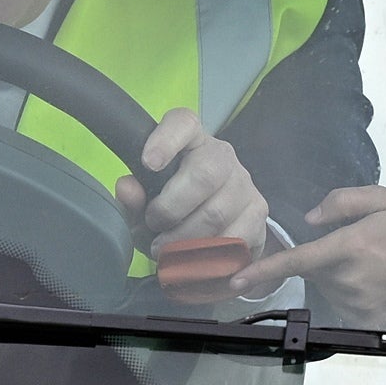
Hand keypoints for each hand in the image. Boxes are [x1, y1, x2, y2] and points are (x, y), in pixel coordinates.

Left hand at [117, 108, 269, 253]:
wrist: (217, 226)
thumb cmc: (173, 208)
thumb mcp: (147, 204)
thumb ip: (133, 197)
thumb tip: (127, 189)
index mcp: (190, 141)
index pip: (182, 123)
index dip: (165, 140)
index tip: (149, 163)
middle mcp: (222, 155)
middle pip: (203, 175)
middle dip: (171, 209)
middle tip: (154, 227)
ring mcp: (244, 184)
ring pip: (216, 213)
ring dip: (185, 240)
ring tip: (168, 251)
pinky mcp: (258, 213)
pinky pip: (235, 239)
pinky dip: (209, 256)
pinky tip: (195, 261)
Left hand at [237, 186, 385, 328]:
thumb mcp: (382, 199)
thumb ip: (341, 203)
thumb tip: (310, 220)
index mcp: (348, 248)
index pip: (296, 262)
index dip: (261, 272)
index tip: (235, 282)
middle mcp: (349, 280)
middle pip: (315, 272)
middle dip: (327, 260)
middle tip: (361, 248)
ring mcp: (359, 304)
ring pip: (329, 290)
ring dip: (341, 278)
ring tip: (376, 265)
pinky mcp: (369, 321)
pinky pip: (346, 307)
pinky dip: (354, 295)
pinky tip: (379, 283)